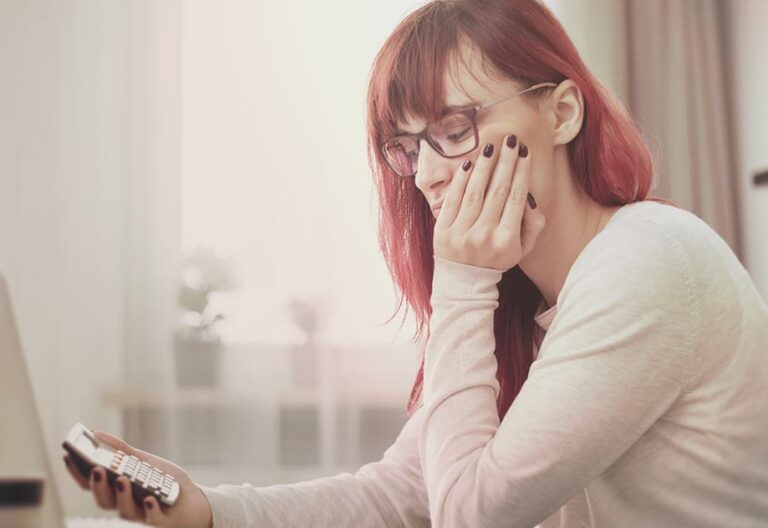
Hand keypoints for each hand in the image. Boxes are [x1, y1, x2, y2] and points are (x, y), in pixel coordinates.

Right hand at [63, 431, 212, 527]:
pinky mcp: (161, 520)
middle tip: (97, 469)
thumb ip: (120, 450)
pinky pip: (152, 518)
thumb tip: (96, 433)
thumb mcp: (143, 461)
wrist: (193, 499)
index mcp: (116, 490)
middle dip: (98, 485)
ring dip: (122, 495)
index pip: (90, 483)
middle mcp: (124, 504)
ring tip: (123, 480)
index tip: (67, 454)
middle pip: (103, 499)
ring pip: (124, 511)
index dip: (77, 472)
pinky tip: (149, 498)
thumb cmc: (164, 481)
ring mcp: (141, 513)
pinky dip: (149, 509)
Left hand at [433, 136, 545, 270]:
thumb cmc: (497, 258)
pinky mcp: (442, 231)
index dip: (521, 173)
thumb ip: (533, 224)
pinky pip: (453, 200)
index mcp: (506, 240)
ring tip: (491, 146)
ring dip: (484, 166)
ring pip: (475, 192)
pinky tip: (470, 163)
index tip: (524, 152)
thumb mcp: (522, 248)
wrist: (464, 281)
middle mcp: (483, 236)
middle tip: (510, 140)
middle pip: (497, 191)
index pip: (516, 198)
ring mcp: (461, 234)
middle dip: (505, 162)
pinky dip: (461, 180)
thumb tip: (530, 196)